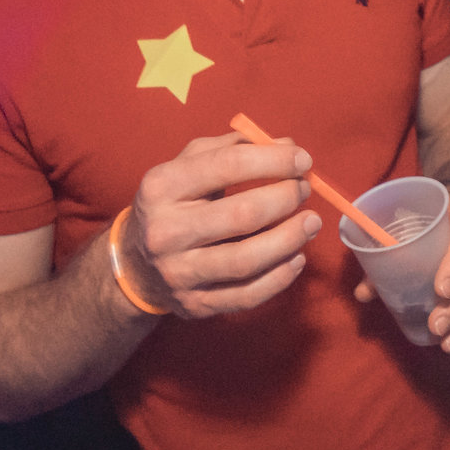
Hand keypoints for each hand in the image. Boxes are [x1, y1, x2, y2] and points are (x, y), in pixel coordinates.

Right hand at [122, 133, 319, 318]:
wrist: (137, 265)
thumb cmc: (175, 205)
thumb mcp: (189, 167)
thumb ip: (234, 149)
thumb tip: (287, 145)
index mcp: (162, 187)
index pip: (226, 166)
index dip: (273, 161)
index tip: (302, 160)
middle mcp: (165, 231)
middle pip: (242, 214)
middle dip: (285, 198)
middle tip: (304, 190)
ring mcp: (178, 272)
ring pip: (247, 260)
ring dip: (290, 239)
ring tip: (311, 223)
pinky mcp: (195, 304)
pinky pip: (248, 295)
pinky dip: (280, 277)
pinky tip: (296, 258)